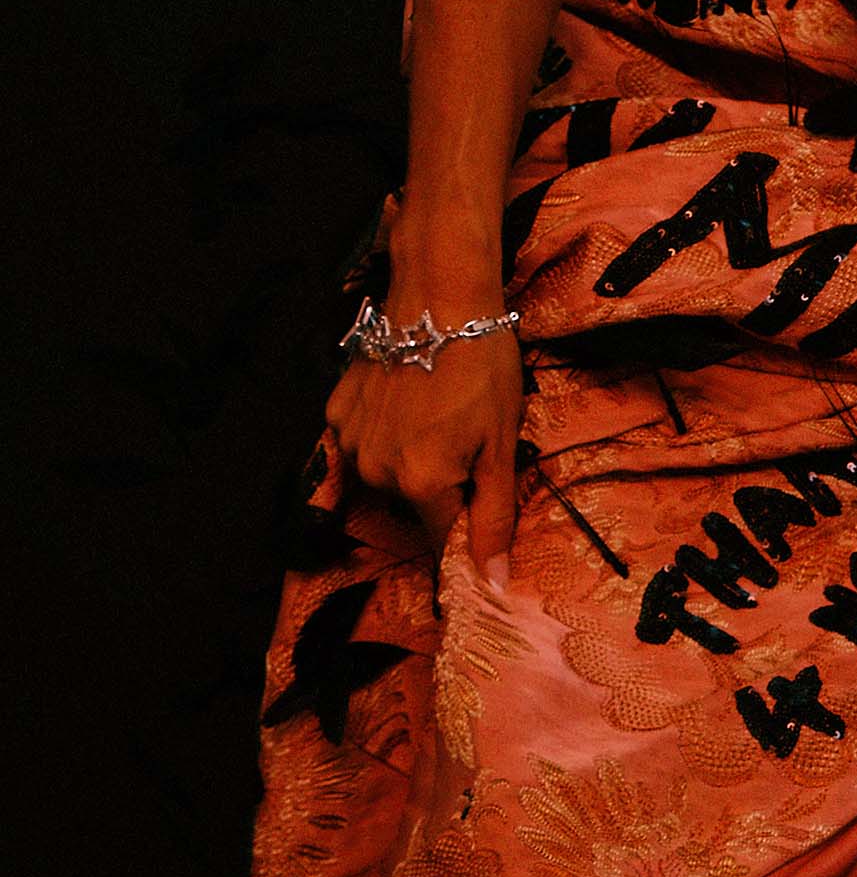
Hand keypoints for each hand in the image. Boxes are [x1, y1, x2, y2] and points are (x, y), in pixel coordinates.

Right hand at [324, 293, 522, 585]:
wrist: (440, 292)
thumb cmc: (482, 363)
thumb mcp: (502, 442)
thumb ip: (493, 516)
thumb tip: (492, 584)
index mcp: (420, 484)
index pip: (443, 539)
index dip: (467, 525)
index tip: (480, 494)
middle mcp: (375, 470)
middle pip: (415, 504)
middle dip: (442, 483)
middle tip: (467, 432)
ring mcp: (350, 440)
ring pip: (387, 473)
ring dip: (411, 456)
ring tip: (437, 408)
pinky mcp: (336, 411)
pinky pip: (364, 441)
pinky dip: (385, 429)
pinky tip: (407, 395)